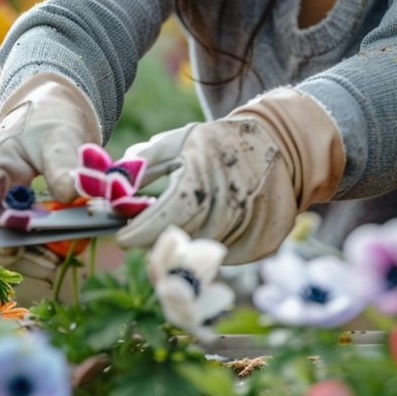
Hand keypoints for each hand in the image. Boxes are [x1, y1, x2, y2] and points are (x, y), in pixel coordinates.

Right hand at [0, 73, 100, 279]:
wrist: (46, 112)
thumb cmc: (52, 122)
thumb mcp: (63, 137)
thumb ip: (64, 165)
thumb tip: (69, 196)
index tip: (27, 241)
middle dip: (3, 250)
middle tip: (46, 265)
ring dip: (8, 254)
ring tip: (49, 265)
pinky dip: (13, 248)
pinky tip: (43, 257)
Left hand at [116, 89, 344, 263]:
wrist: (282, 147)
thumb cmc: (223, 143)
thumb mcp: (180, 140)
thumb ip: (145, 161)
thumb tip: (114, 183)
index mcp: (202, 180)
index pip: (161, 219)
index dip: (137, 232)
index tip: (120, 236)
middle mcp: (227, 209)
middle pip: (178, 241)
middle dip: (155, 239)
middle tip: (142, 233)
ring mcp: (248, 230)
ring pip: (200, 252)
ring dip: (184, 243)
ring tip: (181, 223)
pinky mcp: (262, 244)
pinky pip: (225, 255)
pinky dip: (211, 245)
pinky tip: (212, 225)